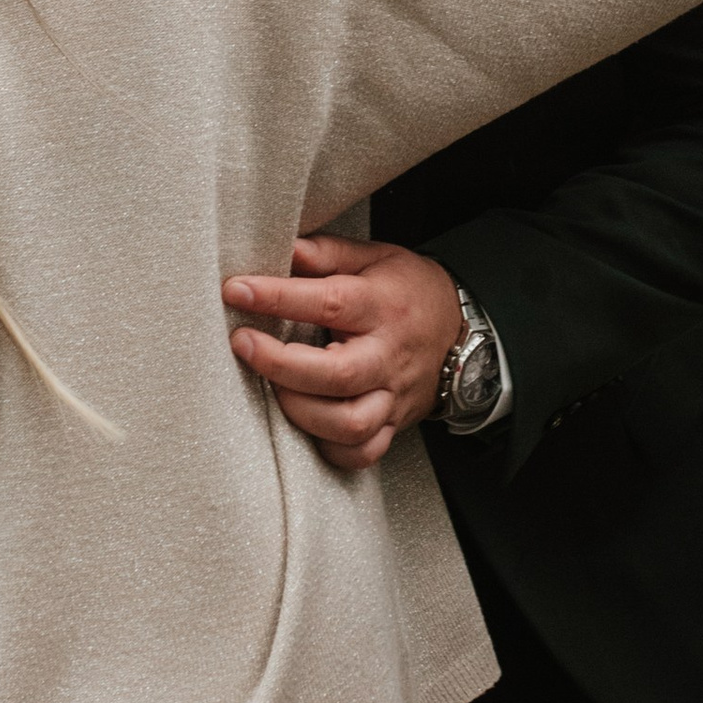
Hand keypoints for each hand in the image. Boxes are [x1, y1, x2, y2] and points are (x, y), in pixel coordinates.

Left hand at [221, 235, 465, 472]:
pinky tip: (306, 424)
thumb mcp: (375, 257)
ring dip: (301, 410)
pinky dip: (330, 448)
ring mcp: (393, 396)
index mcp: (383, 306)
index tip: (237, 290)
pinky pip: (363, 453)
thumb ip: (327, 254)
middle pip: (338, 375)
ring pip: (350, 423)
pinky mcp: (394, 424)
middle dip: (281, 364)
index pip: (330, 302)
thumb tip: (283, 249)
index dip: (278, 297)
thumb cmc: (408, 291)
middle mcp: (389, 355)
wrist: (465, 331)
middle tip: (243, 344)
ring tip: (273, 386)